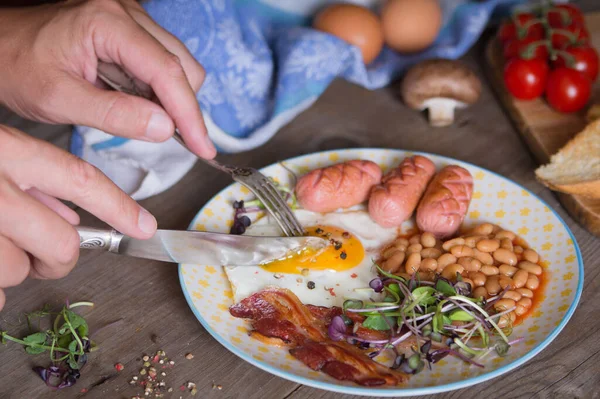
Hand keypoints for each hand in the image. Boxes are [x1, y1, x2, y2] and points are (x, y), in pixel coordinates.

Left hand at [0, 0, 215, 157]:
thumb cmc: (16, 64)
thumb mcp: (59, 98)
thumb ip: (114, 114)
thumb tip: (164, 128)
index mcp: (106, 23)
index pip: (167, 71)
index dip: (189, 114)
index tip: (202, 147)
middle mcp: (124, 13)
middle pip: (182, 65)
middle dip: (183, 108)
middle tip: (177, 143)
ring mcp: (129, 19)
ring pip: (177, 64)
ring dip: (171, 100)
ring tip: (146, 123)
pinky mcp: (129, 31)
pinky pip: (161, 63)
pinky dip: (158, 91)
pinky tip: (138, 106)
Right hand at [0, 125, 157, 309]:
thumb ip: (35, 180)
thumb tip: (70, 217)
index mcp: (8, 152)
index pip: (79, 179)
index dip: (118, 207)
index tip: (145, 227)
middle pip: (61, 242)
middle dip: (61, 258)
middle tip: (46, 257)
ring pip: (21, 270)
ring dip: (16, 269)